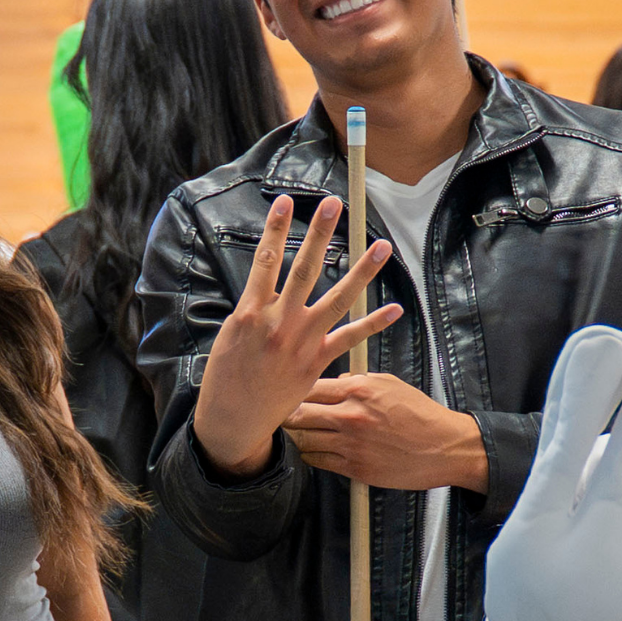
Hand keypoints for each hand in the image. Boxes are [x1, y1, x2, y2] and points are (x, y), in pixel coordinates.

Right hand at [193, 195, 400, 477]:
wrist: (233, 420)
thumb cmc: (226, 375)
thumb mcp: (230, 335)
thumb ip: (253, 307)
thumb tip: (267, 283)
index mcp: (251, 312)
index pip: (265, 260)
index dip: (276, 228)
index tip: (285, 201)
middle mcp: (278, 323)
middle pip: (303, 269)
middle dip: (319, 234)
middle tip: (334, 204)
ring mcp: (301, 342)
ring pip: (337, 298)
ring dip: (362, 271)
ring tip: (382, 247)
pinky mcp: (316, 362)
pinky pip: (350, 339)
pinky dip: (373, 324)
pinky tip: (395, 309)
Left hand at [286, 373, 487, 491]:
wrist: (445, 447)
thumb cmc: (419, 414)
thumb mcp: (390, 384)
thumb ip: (357, 380)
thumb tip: (334, 381)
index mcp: (358, 389)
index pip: (309, 387)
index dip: (294, 390)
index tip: (289, 394)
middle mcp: (351, 416)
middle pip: (297, 414)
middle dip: (287, 414)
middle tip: (283, 415)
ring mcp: (351, 444)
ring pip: (303, 441)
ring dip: (298, 437)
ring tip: (299, 434)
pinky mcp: (355, 468)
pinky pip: (317, 461)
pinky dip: (312, 455)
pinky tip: (316, 450)